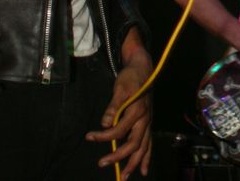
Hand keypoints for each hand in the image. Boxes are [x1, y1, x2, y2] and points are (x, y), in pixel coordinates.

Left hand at [86, 47, 151, 178]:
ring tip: (125, 177)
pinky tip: (143, 170)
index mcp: (137, 111)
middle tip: (102, 163)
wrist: (143, 69)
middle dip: (118, 157)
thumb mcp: (120, 88)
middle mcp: (145, 120)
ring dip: (134, 164)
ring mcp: (148, 123)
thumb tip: (104, 124)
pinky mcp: (148, 123)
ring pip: (143, 148)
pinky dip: (147, 157)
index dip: (104, 136)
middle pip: (132, 144)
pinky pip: (149, 144)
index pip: (119, 130)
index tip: (90, 136)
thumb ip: (113, 107)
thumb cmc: (130, 78)